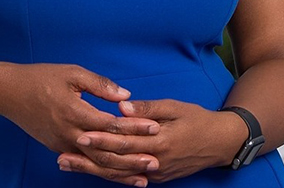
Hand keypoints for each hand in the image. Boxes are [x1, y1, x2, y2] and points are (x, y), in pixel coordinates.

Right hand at [0, 64, 161, 185]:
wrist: (8, 93)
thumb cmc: (41, 78)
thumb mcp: (72, 73)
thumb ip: (100, 85)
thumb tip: (126, 96)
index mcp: (75, 112)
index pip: (111, 124)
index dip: (134, 127)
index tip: (155, 127)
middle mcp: (69, 133)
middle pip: (105, 151)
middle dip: (132, 158)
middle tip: (156, 161)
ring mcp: (62, 144)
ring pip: (95, 164)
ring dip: (120, 172)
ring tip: (142, 178)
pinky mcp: (58, 148)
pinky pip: (84, 164)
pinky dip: (102, 171)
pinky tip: (117, 175)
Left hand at [59, 99, 246, 182]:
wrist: (220, 143)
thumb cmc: (198, 119)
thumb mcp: (175, 107)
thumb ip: (148, 109)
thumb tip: (122, 105)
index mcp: (160, 140)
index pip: (125, 141)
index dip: (102, 138)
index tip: (81, 133)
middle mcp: (156, 161)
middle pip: (116, 161)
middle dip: (88, 159)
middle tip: (63, 155)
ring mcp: (156, 173)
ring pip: (119, 173)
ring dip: (92, 169)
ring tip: (68, 164)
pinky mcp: (157, 178)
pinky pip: (129, 177)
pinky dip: (109, 175)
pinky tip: (91, 171)